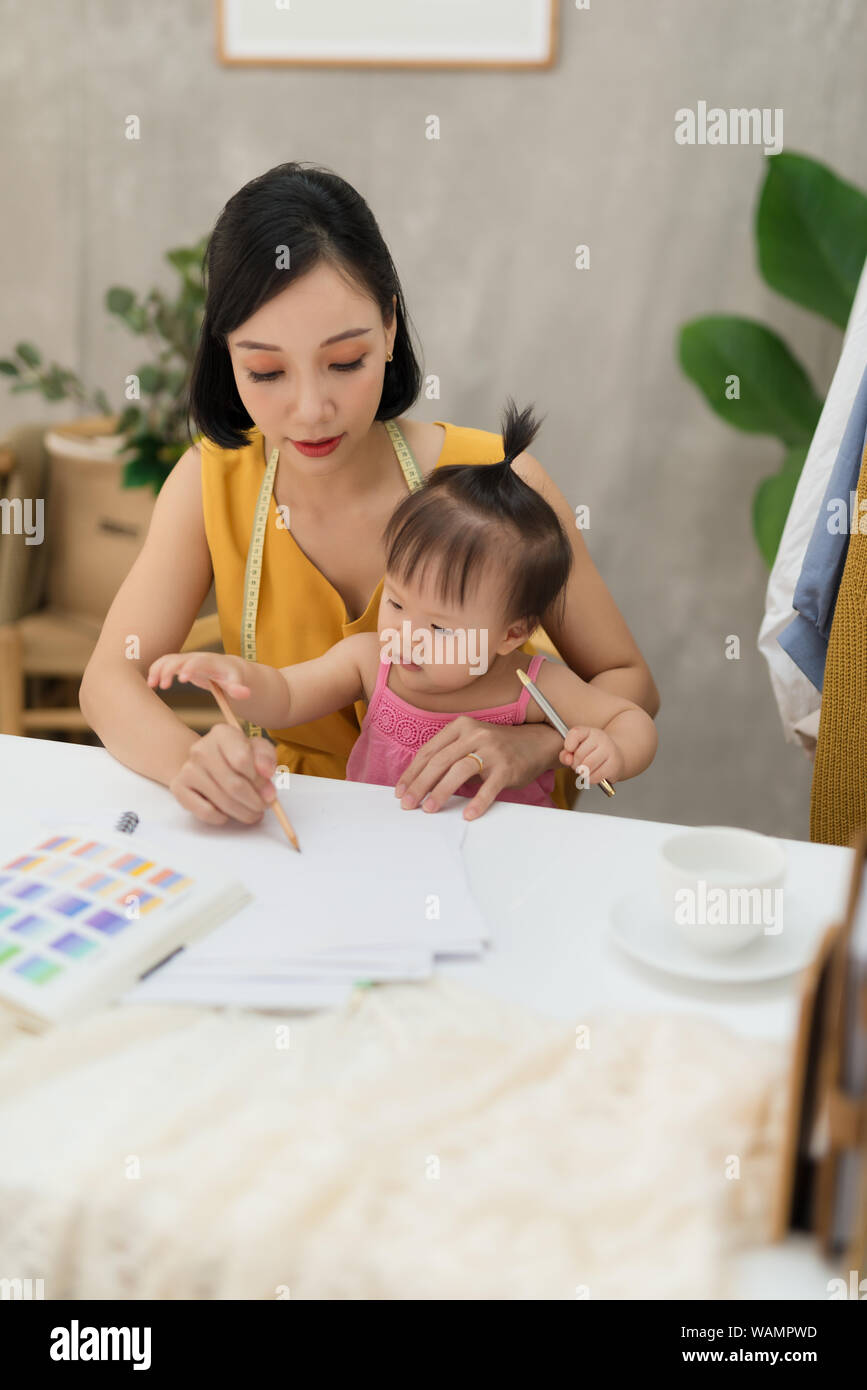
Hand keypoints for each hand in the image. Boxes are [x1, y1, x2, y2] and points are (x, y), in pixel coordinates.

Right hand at [147, 651, 251, 700]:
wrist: (229, 668)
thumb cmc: (233, 677)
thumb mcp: (237, 683)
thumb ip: (239, 689)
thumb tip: (245, 694)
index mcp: (210, 661)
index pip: (198, 661)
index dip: (190, 668)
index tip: (182, 680)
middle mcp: (196, 657)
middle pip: (179, 659)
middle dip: (169, 670)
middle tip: (164, 686)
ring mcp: (187, 659)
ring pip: (168, 659)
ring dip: (158, 669)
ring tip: (152, 684)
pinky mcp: (180, 664)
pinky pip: (164, 663)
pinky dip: (156, 670)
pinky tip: (151, 683)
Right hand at [168, 723, 277, 826]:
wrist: (205, 764)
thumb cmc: (237, 757)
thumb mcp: (257, 750)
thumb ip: (266, 757)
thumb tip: (266, 773)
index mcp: (222, 733)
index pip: (243, 760)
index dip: (260, 781)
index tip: (269, 791)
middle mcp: (201, 749)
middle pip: (234, 784)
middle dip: (255, 801)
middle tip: (264, 807)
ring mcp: (188, 769)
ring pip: (222, 801)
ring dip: (243, 812)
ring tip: (252, 813)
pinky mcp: (179, 788)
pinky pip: (205, 812)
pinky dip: (221, 818)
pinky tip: (228, 813)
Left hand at [394, 716, 551, 819]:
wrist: (537, 743)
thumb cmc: (497, 748)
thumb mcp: (471, 742)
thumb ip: (449, 756)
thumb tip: (420, 784)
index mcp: (460, 727)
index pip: (429, 751)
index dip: (412, 772)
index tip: (400, 791)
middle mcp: (474, 734)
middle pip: (440, 761)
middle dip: (420, 784)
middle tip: (408, 804)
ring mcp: (492, 749)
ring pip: (459, 770)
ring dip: (441, 792)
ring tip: (429, 809)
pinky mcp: (507, 766)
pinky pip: (489, 787)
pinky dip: (477, 802)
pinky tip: (468, 814)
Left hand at [560, 725, 623, 785]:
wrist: (618, 756)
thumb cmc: (594, 753)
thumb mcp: (578, 749)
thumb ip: (566, 753)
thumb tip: (567, 759)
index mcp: (590, 732)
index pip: (575, 733)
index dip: (568, 744)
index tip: (569, 750)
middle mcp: (601, 739)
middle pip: (579, 755)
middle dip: (575, 764)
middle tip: (580, 764)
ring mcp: (609, 751)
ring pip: (587, 767)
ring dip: (583, 773)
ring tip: (586, 770)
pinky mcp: (614, 766)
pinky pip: (594, 777)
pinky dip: (591, 779)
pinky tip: (594, 774)